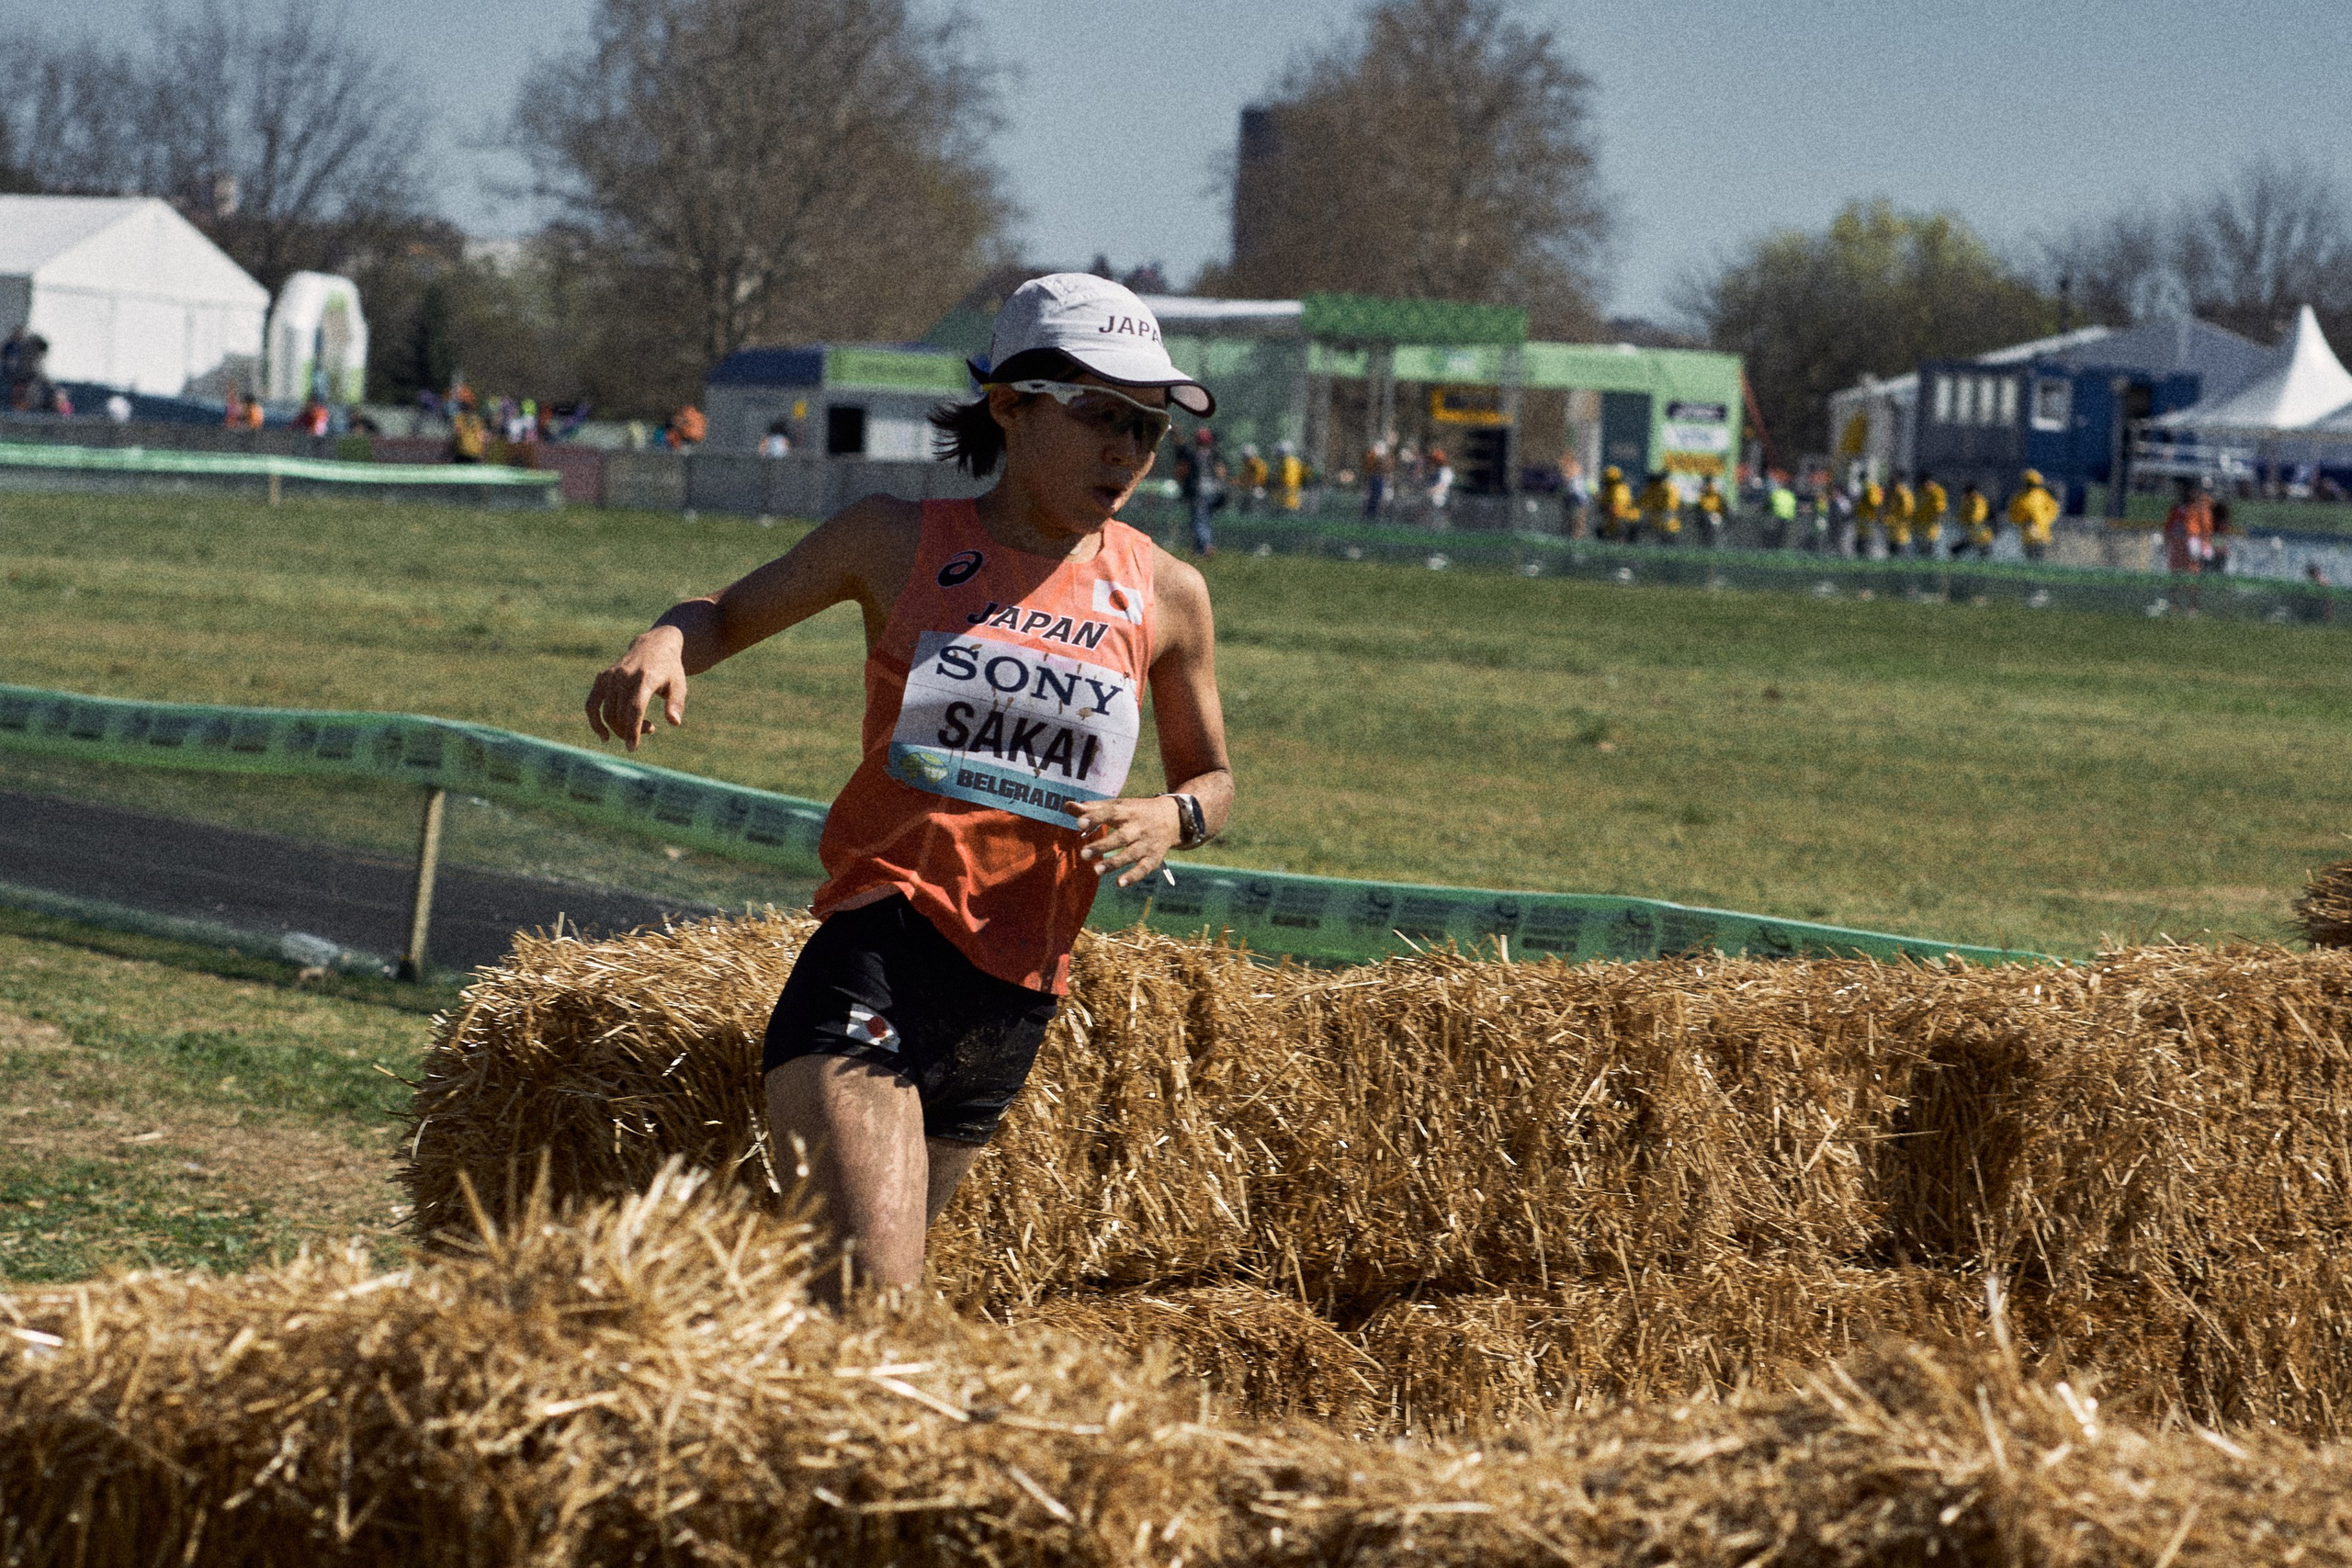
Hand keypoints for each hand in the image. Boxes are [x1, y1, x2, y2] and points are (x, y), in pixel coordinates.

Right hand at [585, 627, 688, 751]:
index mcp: (645, 678)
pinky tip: (604, 736)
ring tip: (642, 726)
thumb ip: (676, 703)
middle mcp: (624, 676)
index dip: (632, 729)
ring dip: (621, 728)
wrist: (654, 646)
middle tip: (651, 729)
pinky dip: (595, 721)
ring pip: (608, 713)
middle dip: (633, 730)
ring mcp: (611, 676)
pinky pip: (592, 704)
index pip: (634, 708)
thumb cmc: (669, 670)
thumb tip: (674, 722)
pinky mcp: (602, 677)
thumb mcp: (679, 685)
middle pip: (621, 715)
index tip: (632, 748)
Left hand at [1066, 795, 1183, 887]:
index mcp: (1127, 811)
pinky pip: (1144, 868)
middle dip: (1103, 845)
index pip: (1110, 813)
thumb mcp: (1117, 806)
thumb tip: (1067, 806)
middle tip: (1083, 854)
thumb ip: (1092, 809)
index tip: (1079, 823)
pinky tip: (1119, 883)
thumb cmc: (1135, 812)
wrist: (1172, 818)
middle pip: (1121, 837)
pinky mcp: (1154, 857)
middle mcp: (1138, 827)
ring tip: (1096, 870)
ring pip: (1131, 854)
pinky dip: (1133, 876)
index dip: (1095, 817)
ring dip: (1114, 863)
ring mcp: (1147, 843)